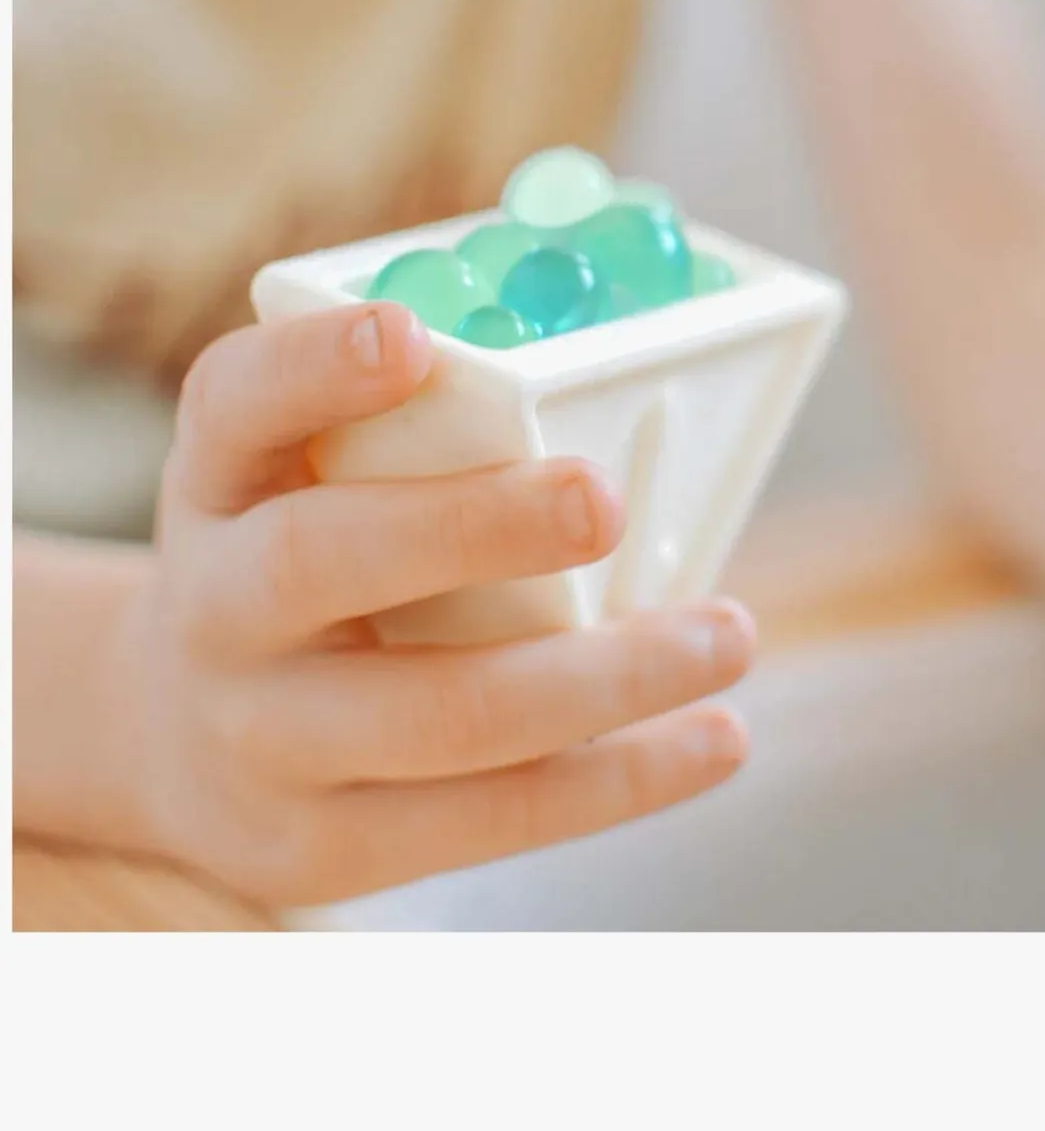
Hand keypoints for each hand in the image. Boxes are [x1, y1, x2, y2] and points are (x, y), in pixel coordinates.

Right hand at [107, 303, 753, 907]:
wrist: (180, 742)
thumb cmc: (294, 569)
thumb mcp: (303, 482)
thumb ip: (411, 436)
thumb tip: (625, 388)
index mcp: (219, 482)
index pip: (236, 403)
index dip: (315, 366)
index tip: (411, 335)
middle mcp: (214, 606)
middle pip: (320, 557)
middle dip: (473, 526)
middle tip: (603, 497)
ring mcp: (257, 739)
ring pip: (441, 713)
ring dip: (606, 676)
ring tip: (728, 635)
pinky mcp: (323, 846)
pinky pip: (489, 817)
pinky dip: (619, 779)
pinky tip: (713, 738)